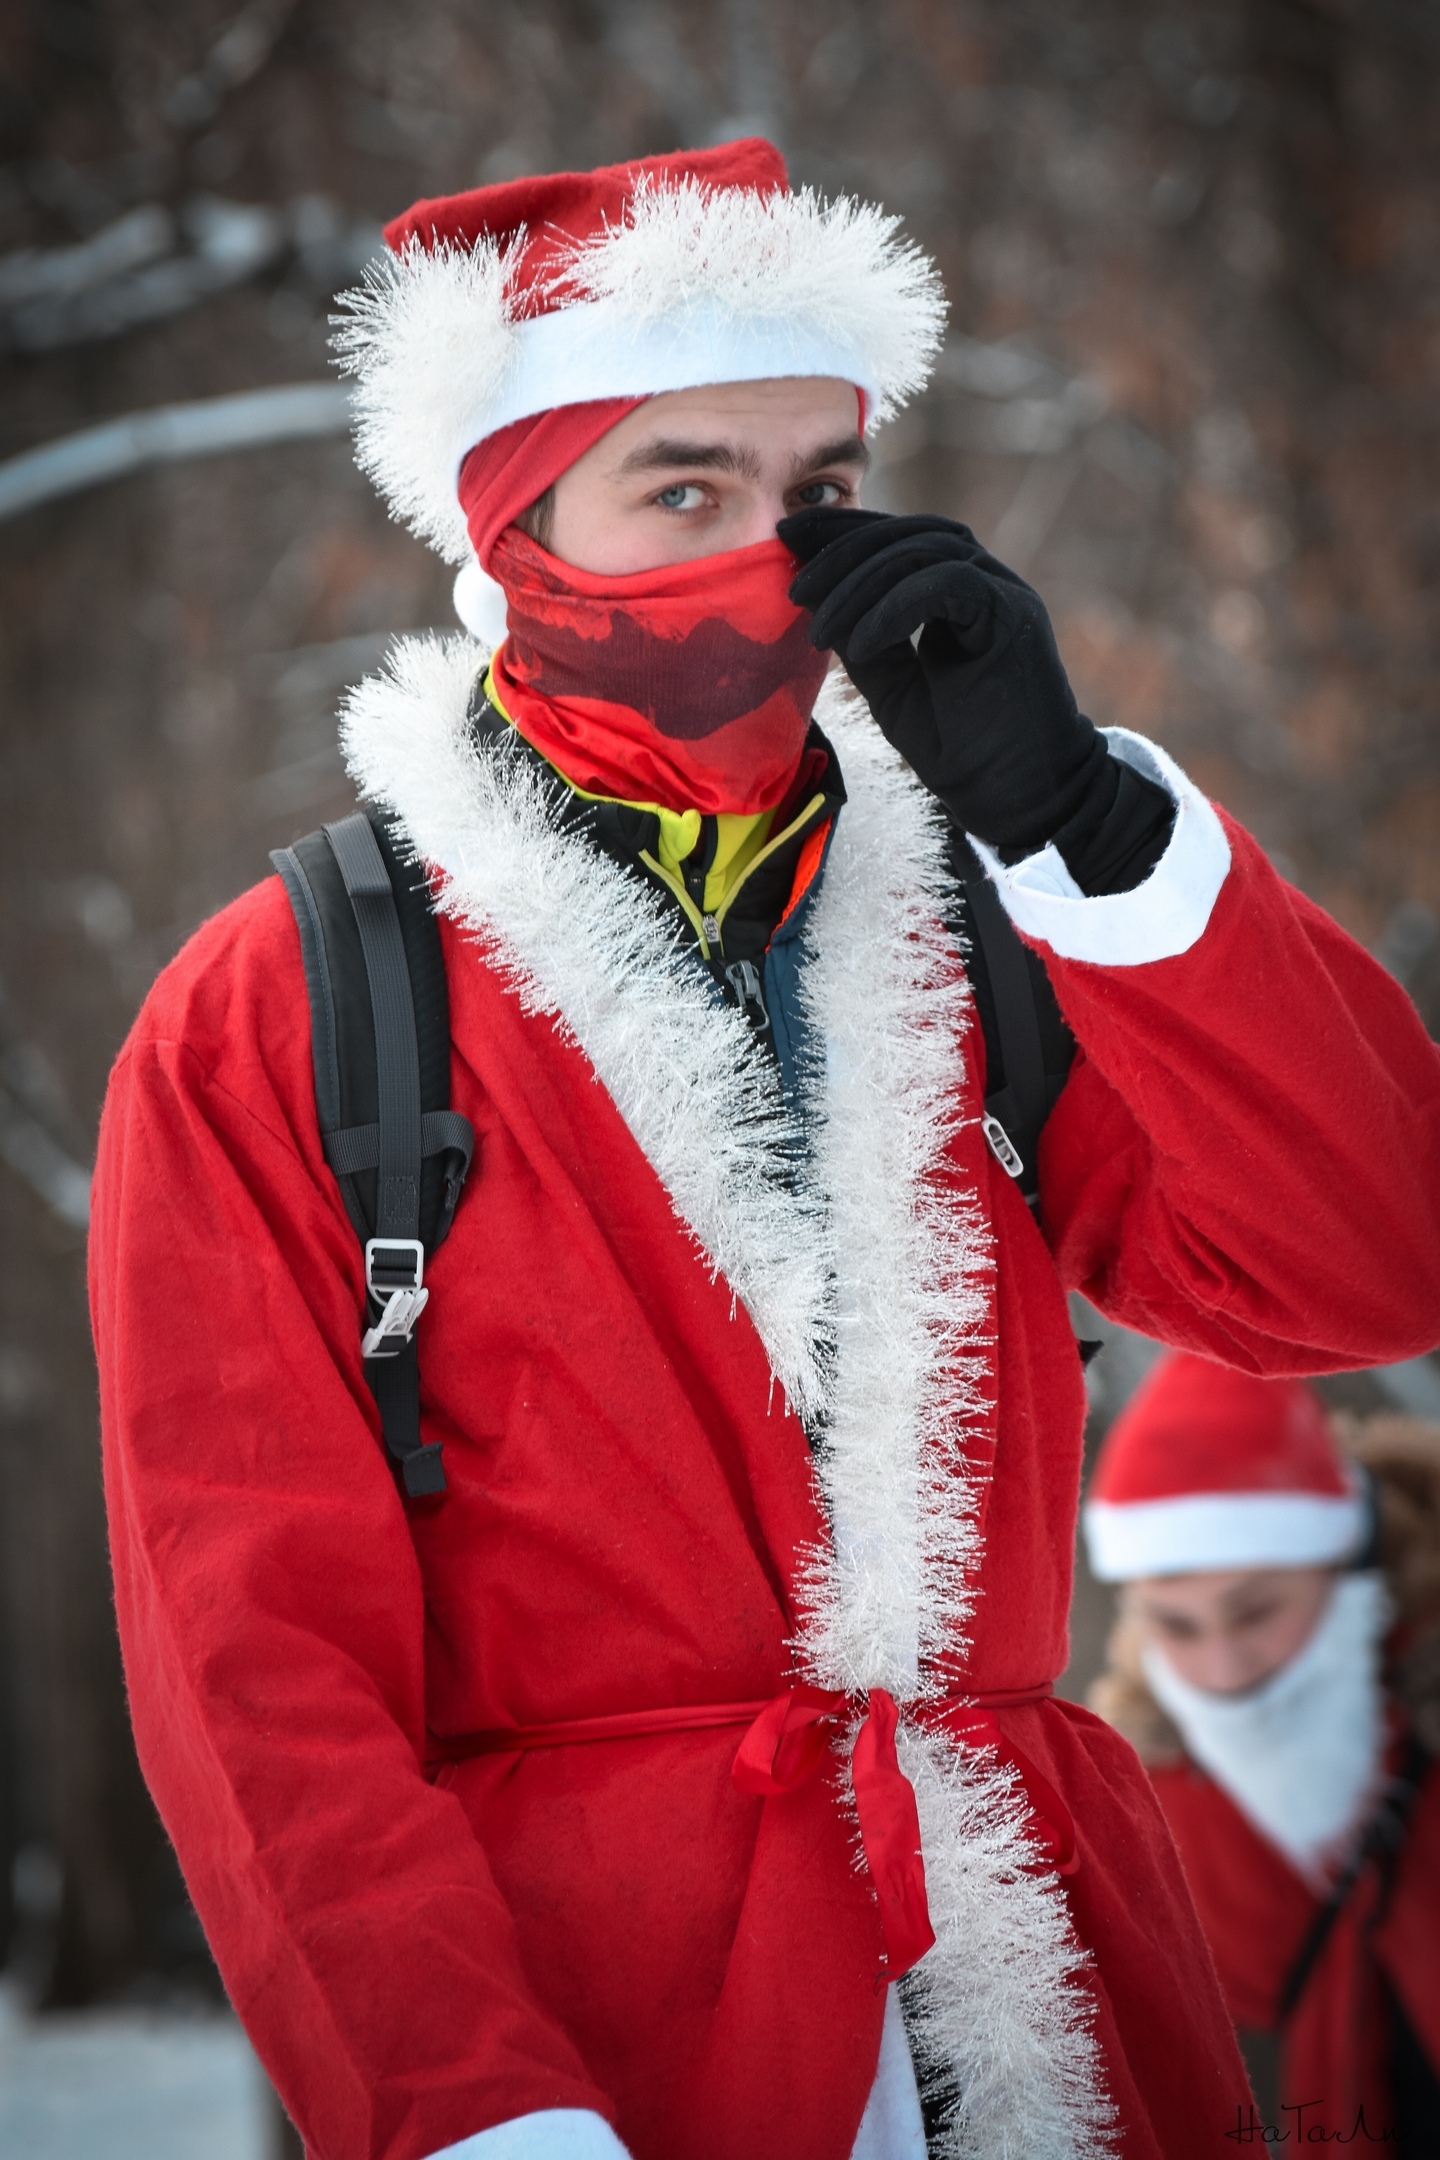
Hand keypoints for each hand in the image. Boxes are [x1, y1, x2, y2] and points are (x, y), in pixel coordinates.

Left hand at [779, 507, 1108, 858]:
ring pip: (924, 552)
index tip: (787, 538)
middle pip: (907, 533)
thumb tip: (816, 597)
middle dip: (843, 551)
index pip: (897, 538)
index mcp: (958, 590)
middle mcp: (985, 580)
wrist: (1015, 796)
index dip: (842, 532)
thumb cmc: (961, 750)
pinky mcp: (1013, 614)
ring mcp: (1004, 592)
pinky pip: (947, 584)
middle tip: (794, 587)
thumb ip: (862, 638)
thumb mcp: (891, 685)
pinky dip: (895, 608)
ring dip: (861, 585)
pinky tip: (860, 644)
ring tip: (820, 630)